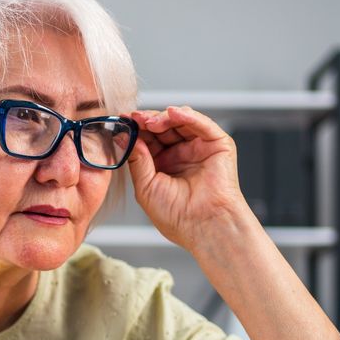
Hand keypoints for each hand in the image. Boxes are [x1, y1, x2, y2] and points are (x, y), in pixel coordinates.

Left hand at [126, 106, 246, 250]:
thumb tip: (124, 137)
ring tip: (150, 121)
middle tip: (134, 118)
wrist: (203, 226)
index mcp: (164, 165)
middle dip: (148, 120)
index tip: (121, 121)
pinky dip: (188, 116)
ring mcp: (199, 148)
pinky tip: (173, 113)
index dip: (136, 129)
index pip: (148, 139)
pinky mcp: (218, 145)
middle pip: (163, 127)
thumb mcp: (146, 186)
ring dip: (164, 117)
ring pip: (181, 122)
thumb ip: (137, 159)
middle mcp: (181, 154)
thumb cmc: (177, 215)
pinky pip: (202, 124)